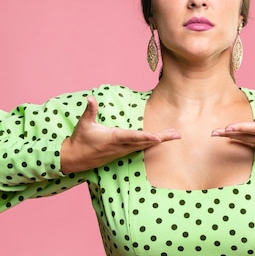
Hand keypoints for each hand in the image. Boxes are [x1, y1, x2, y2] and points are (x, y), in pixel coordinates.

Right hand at [60, 96, 179, 173]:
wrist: (76, 158)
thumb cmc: (80, 140)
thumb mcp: (84, 124)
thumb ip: (90, 110)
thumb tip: (90, 97)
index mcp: (114, 137)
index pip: (132, 137)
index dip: (146, 137)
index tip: (157, 138)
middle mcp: (121, 146)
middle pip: (145, 142)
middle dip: (161, 138)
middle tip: (177, 134)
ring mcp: (123, 150)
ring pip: (145, 145)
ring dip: (160, 140)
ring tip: (175, 135)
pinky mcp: (123, 152)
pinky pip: (141, 147)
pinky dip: (152, 143)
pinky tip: (162, 139)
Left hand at [211, 87, 254, 163]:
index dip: (241, 128)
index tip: (229, 128)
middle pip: (246, 136)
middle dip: (229, 134)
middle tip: (213, 133)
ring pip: (247, 139)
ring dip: (232, 136)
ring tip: (217, 134)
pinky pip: (252, 142)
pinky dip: (240, 139)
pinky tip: (232, 138)